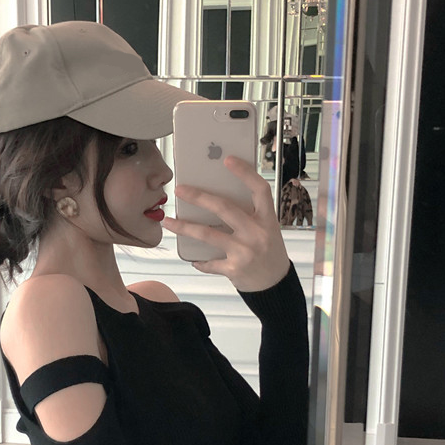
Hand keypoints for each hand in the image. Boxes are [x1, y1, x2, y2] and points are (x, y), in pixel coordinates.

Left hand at [162, 155, 290, 291]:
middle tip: (180, 190)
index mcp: (267, 219)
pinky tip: (193, 258)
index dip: (245, 173)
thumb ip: (248, 215)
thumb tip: (214, 199)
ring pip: (208, 234)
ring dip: (185, 227)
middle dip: (199, 197)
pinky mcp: (234, 269)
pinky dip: (199, 260)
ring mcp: (245, 251)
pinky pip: (209, 262)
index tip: (228, 160)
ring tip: (168, 221)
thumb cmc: (269, 251)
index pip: (259, 189)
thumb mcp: (267, 229)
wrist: (275, 285)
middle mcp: (257, 233)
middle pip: (224, 208)